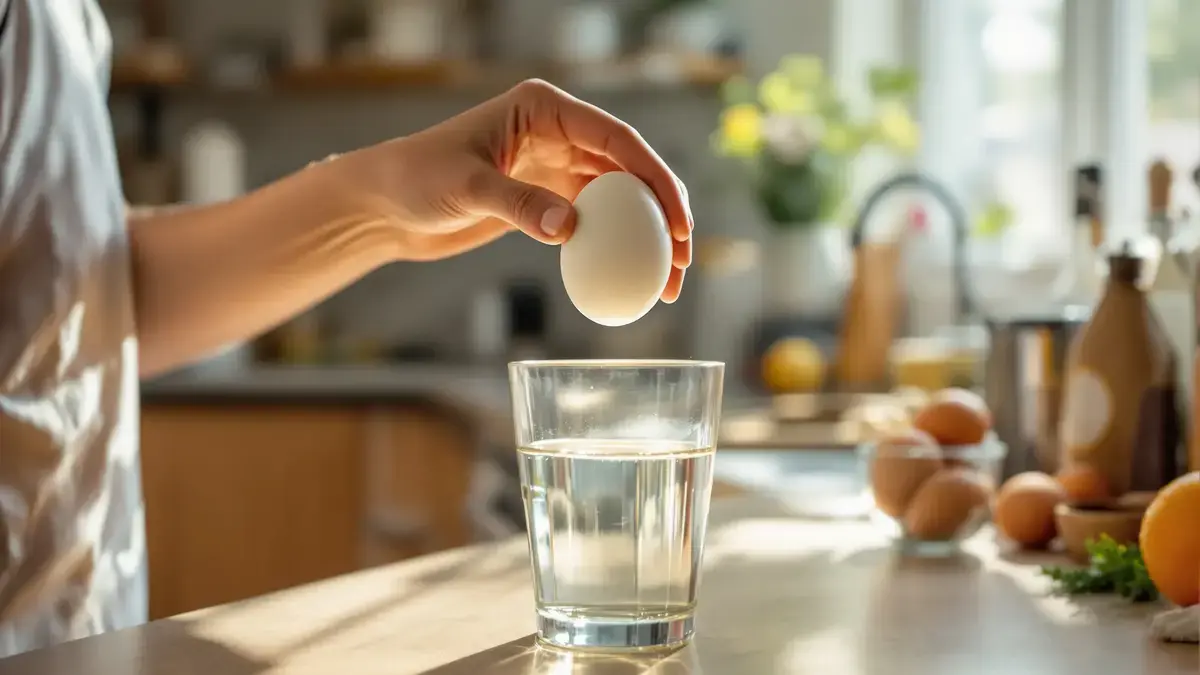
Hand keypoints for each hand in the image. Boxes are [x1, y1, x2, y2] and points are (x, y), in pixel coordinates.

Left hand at [333, 79, 692, 301]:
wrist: (385, 204)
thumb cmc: (416, 179)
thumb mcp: (466, 189)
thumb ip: (518, 204)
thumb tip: (571, 230)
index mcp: (545, 109)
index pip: (617, 139)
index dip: (656, 179)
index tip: (678, 222)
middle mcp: (558, 131)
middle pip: (629, 169)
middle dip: (664, 213)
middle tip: (685, 259)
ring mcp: (554, 164)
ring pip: (619, 197)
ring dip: (646, 236)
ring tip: (669, 280)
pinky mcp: (546, 196)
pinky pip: (596, 219)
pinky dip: (616, 247)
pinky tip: (631, 277)